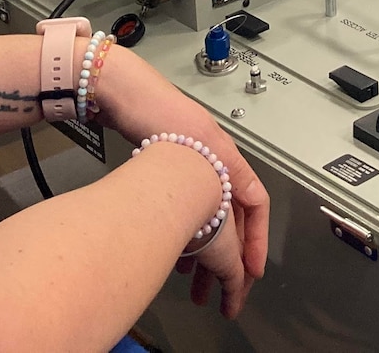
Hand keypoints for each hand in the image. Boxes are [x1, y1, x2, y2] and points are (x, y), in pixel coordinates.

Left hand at [96, 49, 270, 314]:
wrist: (120, 90)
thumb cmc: (156, 111)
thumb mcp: (196, 140)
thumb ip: (216, 171)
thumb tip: (239, 204)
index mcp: (225, 155)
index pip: (256, 202)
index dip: (258, 239)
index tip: (253, 272)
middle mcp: (214, 161)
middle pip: (234, 215)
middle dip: (234, 255)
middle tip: (227, 289)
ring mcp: (192, 164)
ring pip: (210, 216)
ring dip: (208, 250)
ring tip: (194, 282)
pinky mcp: (169, 168)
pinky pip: (189, 212)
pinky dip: (187, 236)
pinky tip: (172, 254)